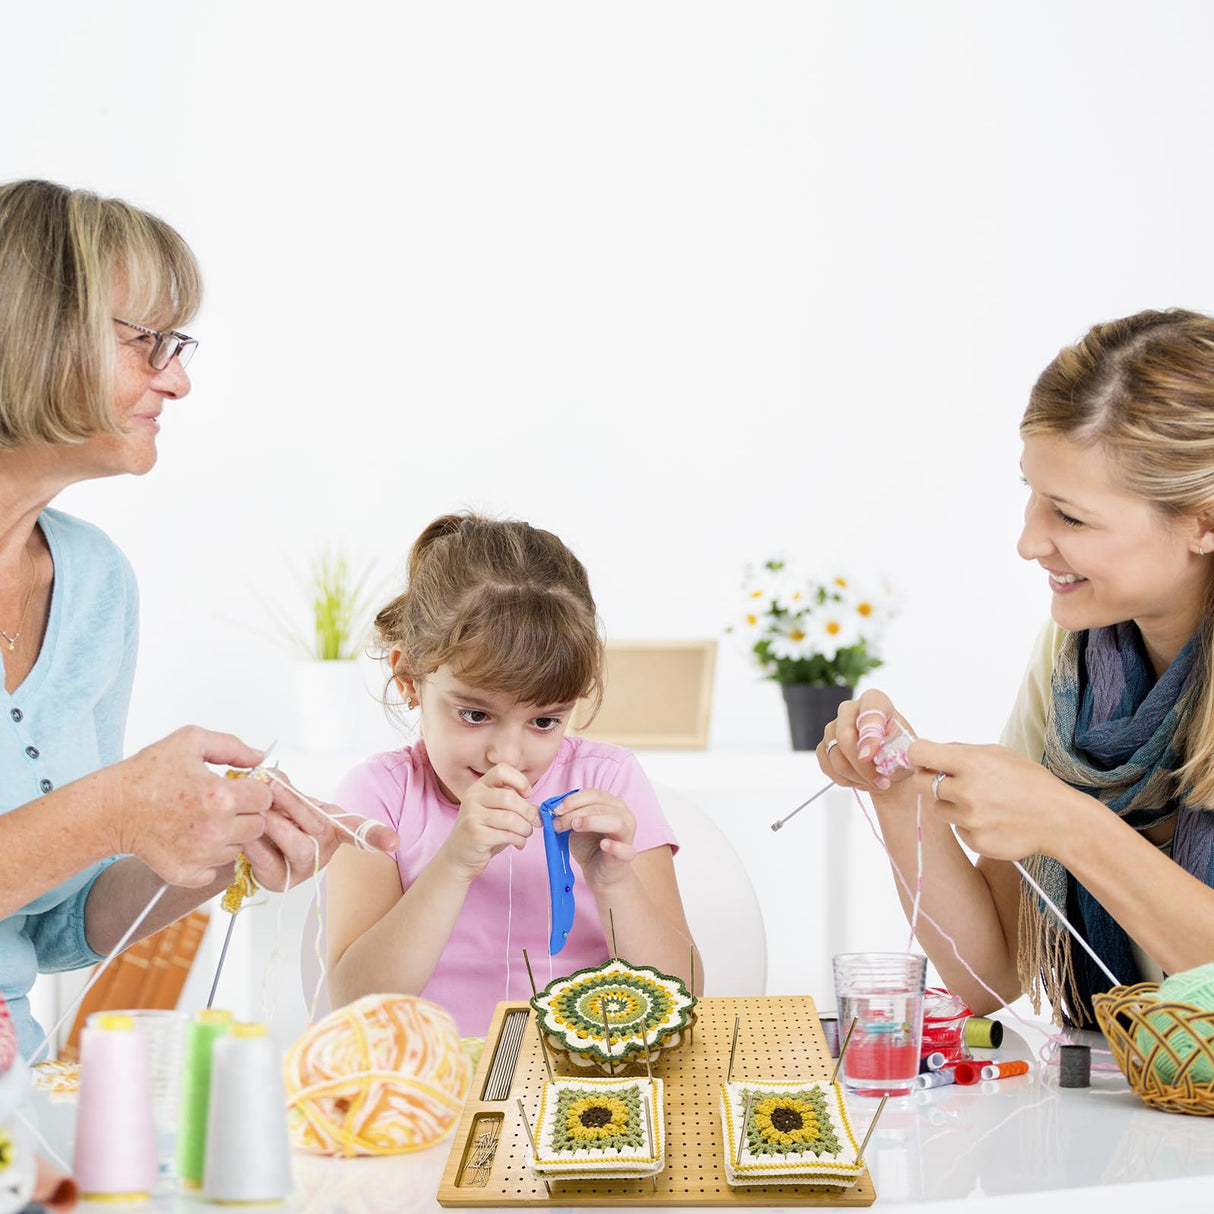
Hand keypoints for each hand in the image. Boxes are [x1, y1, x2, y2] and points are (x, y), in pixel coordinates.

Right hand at [108, 726, 271, 887]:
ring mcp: (201, 855)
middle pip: (257, 825)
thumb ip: (232, 746)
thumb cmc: (146, 774)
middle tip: (221, 805)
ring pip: (238, 847)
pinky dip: (209, 858)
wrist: (111, 808)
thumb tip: (258, 757)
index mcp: (220, 796)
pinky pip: (216, 869)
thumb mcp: (190, 742)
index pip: (265, 797)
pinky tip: (193, 840)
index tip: (240, 788)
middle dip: (245, 813)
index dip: (254, 789)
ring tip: (203, 820)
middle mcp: (215, 829)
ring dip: (229, 835)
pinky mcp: (186, 873)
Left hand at [240, 772, 400, 892]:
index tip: (394, 843)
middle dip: (295, 803)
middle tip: (272, 786)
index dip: (378, 834)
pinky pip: (270, 863)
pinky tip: (246, 837)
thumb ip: (283, 785)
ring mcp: (305, 868)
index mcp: (334, 824)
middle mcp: (326, 848)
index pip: (360, 828)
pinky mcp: (281, 882)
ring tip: (258, 812)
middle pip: (321, 827)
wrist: (253, 845)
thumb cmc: (279, 818)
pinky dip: (255, 845)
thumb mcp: (285, 798)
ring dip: (276, 826)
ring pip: (301, 847)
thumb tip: (274, 778)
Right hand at [441, 764, 539, 881]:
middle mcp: (473, 797)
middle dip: (528, 812)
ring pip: (510, 818)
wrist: (459, 856)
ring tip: (526, 834)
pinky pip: (506, 835)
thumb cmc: (484, 832)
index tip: (527, 795)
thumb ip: (516, 805)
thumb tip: (538, 810)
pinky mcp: (475, 835)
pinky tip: (518, 843)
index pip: (502, 770)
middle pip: (510, 797)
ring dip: (525, 828)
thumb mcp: (497, 813)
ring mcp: (472, 815)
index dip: (520, 781)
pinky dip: (519, 840)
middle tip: (536, 823)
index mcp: (479, 787)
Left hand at [553, 788, 636, 890]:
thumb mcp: (576, 826)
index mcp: (612, 804)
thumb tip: (552, 808)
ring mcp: (627, 835)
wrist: (600, 873)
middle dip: (575, 813)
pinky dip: (615, 846)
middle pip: (600, 807)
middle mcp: (624, 815)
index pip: (594, 794)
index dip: (573, 800)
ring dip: (591, 822)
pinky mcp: (627, 855)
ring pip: (615, 822)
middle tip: (557, 824)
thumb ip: (569, 814)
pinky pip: (625, 849)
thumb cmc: (590, 846)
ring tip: (575, 827)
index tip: (555, 810)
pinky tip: (604, 845)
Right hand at [817, 690, 917, 793]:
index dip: (869, 734)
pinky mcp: (824, 746)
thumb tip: (869, 756)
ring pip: (836, 757)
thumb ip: (894, 750)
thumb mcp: (907, 751)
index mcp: (875, 701)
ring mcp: (833, 727)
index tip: (871, 755)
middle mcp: (850, 710)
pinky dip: (846, 780)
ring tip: (875, 781)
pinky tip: (861, 779)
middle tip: (881, 781)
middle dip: (863, 765)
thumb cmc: (901, 753)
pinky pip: (828, 767)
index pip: (869, 710)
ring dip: (857, 777)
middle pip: (845, 737)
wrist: (890, 766)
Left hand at [907, 739, 1082, 860]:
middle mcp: (966, 791)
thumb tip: (929, 753)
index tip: (924, 760)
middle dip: (932, 780)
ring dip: (952, 805)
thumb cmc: (1029, 782)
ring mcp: (969, 819)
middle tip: (953, 782)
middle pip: (921, 783)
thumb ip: (960, 751)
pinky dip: (968, 825)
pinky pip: (956, 829)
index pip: (919, 753)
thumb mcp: (998, 753)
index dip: (918, 756)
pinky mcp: (974, 841)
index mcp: (970, 763)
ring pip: (939, 808)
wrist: (1058, 820)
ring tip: (982, 803)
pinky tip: (991, 820)